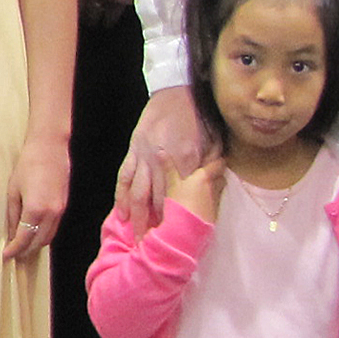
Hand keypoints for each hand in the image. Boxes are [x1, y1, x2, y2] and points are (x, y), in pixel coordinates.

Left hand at [4, 134, 68, 259]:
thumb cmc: (28, 165)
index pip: (24, 239)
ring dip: (35, 245)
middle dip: (25, 251)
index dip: (14, 250)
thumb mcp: (13, 190)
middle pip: (38, 243)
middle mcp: (51, 214)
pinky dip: (44, 235)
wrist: (50, 148)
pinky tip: (34, 233)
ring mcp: (60, 211)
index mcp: (36, 210)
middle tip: (13, 255)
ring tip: (22, 247)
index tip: (6, 256)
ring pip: (48, 238)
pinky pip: (54, 228)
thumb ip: (12, 215)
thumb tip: (10, 234)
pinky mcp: (64, 206)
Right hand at [116, 87, 214, 229]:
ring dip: (137, 218)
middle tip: (154, 249)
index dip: (176, 221)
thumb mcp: (213, 139)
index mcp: (183, 160)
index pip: (179, 197)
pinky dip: (122, 196)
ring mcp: (144, 156)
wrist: (178, 88)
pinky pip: (125, 176)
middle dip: (155, 227)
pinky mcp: (133, 150)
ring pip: (138, 193)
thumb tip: (217, 182)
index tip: (176, 240)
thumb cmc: (199, 113)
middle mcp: (161, 161)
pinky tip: (121, 213)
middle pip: (158, 202)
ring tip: (136, 238)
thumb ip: (213, 163)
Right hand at [165, 158, 226, 225]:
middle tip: (209, 169)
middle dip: (217, 172)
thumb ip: (168, 167)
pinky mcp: (215, 212)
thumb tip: (160, 150)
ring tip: (206, 184)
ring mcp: (216, 200)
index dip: (218, 158)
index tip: (215, 155)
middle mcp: (214, 187)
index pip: (219, 163)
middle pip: (222, 176)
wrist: (186, 229)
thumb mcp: (171, 184)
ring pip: (220, 188)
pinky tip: (203, 199)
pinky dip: (212, 197)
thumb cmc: (178, 203)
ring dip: (216, 185)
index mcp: (204, 177)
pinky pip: (217, 200)